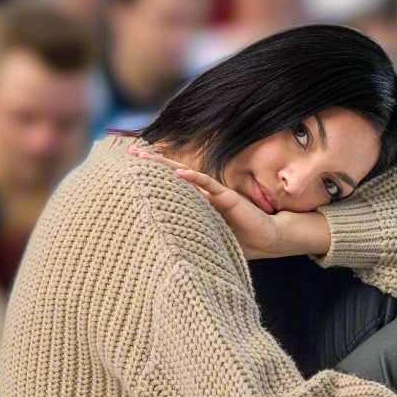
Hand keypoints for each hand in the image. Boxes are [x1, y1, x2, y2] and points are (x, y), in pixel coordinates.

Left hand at [126, 145, 328, 259]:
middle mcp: (204, 194)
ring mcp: (215, 194)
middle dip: (152, 162)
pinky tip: (179, 172)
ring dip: (165, 165)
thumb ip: (192, 233)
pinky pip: (208, 184)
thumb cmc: (240, 240)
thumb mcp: (209, 236)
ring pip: (186, 174)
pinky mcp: (227, 197)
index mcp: (198, 202)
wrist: (266, 238)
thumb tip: (165, 245)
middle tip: (130, 152)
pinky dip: (193, 177)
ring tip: (145, 156)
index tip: (132, 169)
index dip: (154, 176)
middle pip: (173, 173)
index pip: (172, 184)